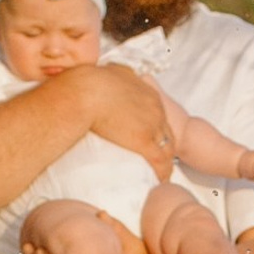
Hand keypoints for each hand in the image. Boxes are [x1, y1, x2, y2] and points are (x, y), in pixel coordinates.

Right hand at [77, 62, 178, 181]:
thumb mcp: (112, 73)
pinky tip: (158, 181)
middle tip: (160, 163)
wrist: (85, 91)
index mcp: (148, 93)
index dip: (158, 131)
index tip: (154, 141)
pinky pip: (159, 161)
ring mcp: (151, 125)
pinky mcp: (143, 141)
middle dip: (165, 149)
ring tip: (161, 176)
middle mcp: (155, 109)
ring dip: (166, 165)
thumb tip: (114, 80)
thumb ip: (119, 77)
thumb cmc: (89, 82)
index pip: (160, 116)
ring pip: (167, 150)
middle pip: (167, 134)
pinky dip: (161, 173)